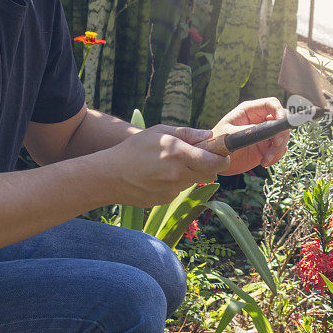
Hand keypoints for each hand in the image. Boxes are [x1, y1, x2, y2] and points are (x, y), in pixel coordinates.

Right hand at [105, 124, 230, 207]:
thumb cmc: (134, 148)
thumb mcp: (159, 132)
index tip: (220, 152)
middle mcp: (179, 175)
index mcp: (180, 155)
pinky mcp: (165, 200)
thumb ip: (187, 133)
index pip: (216, 161)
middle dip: (208, 165)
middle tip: (194, 156)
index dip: (222, 157)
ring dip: (189, 173)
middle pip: (210, 174)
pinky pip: (178, 190)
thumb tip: (208, 135)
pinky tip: (157, 176)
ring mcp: (173, 190)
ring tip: (168, 164)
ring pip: (194, 182)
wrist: (110, 176)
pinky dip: (174, 183)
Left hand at [202, 97, 289, 176]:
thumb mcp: (227, 135)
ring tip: (266, 159)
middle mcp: (259, 120)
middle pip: (282, 119)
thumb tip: (263, 130)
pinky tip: (264, 162)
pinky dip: (276, 156)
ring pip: (283, 135)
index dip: (280, 112)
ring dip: (278, 148)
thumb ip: (245, 131)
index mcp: (249, 110)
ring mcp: (264, 133)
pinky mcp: (266, 146)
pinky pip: (280, 148)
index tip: (281, 125)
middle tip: (275, 145)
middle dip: (282, 132)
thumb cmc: (216, 142)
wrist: (214, 161)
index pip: (272, 104)